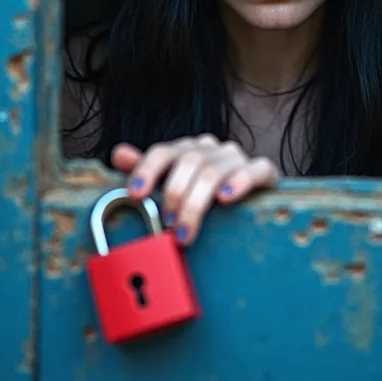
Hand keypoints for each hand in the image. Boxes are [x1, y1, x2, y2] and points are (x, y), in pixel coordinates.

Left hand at [111, 135, 278, 244]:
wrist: (249, 204)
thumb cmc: (203, 200)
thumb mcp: (173, 189)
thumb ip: (148, 173)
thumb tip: (119, 153)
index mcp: (186, 150)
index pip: (163, 151)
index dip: (147, 169)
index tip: (135, 193)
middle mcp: (211, 148)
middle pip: (189, 161)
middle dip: (174, 195)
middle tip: (167, 225)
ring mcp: (236, 158)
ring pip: (215, 170)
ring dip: (197, 202)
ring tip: (185, 232)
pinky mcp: (262, 171)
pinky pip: (255, 169)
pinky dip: (239, 182)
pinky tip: (226, 198)